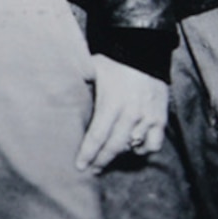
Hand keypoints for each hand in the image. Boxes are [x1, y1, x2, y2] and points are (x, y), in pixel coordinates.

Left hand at [76, 54, 169, 173]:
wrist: (144, 48)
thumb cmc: (114, 60)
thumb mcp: (91, 70)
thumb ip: (79, 86)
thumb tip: (57, 96)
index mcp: (111, 103)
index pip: (97, 137)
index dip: (88, 154)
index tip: (80, 166)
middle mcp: (130, 114)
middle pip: (114, 147)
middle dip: (100, 161)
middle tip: (91, 170)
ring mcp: (147, 118)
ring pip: (133, 148)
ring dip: (119, 156)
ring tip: (108, 158)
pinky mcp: (160, 117)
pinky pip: (154, 144)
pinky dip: (144, 149)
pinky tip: (134, 148)